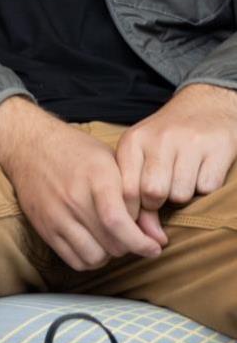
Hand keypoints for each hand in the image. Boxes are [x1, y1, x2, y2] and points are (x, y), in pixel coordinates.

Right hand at [0, 96, 162, 270]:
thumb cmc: (77, 152)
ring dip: (109, 254)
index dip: (142, 242)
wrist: (29, 145)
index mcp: (96, 178)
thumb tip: (159, 239)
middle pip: (112, 244)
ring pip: (94, 257)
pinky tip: (93, 243)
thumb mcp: (113, 163)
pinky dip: (89, 259)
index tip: (154, 246)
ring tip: (110, 240)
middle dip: (129, 246)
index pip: (119, 223)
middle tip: (131, 236)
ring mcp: (55, 215)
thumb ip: (138, 200)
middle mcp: (73, 198)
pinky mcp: (44, 228)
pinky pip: (74, 260)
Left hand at [117, 84, 236, 220]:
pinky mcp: (218, 148)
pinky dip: (205, 187)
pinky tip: (202, 170)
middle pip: (153, 193)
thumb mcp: (141, 153)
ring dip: (184, 195)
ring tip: (183, 177)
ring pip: (181, 194)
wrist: (206, 106)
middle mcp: (159, 139)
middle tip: (165, 193)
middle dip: (159, 203)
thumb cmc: (166, 139)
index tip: (140, 214)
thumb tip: (143, 236)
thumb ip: (134, 188)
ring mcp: (189, 142)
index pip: (125, 189)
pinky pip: (207, 187)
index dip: (132, 210)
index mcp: (133, 141)